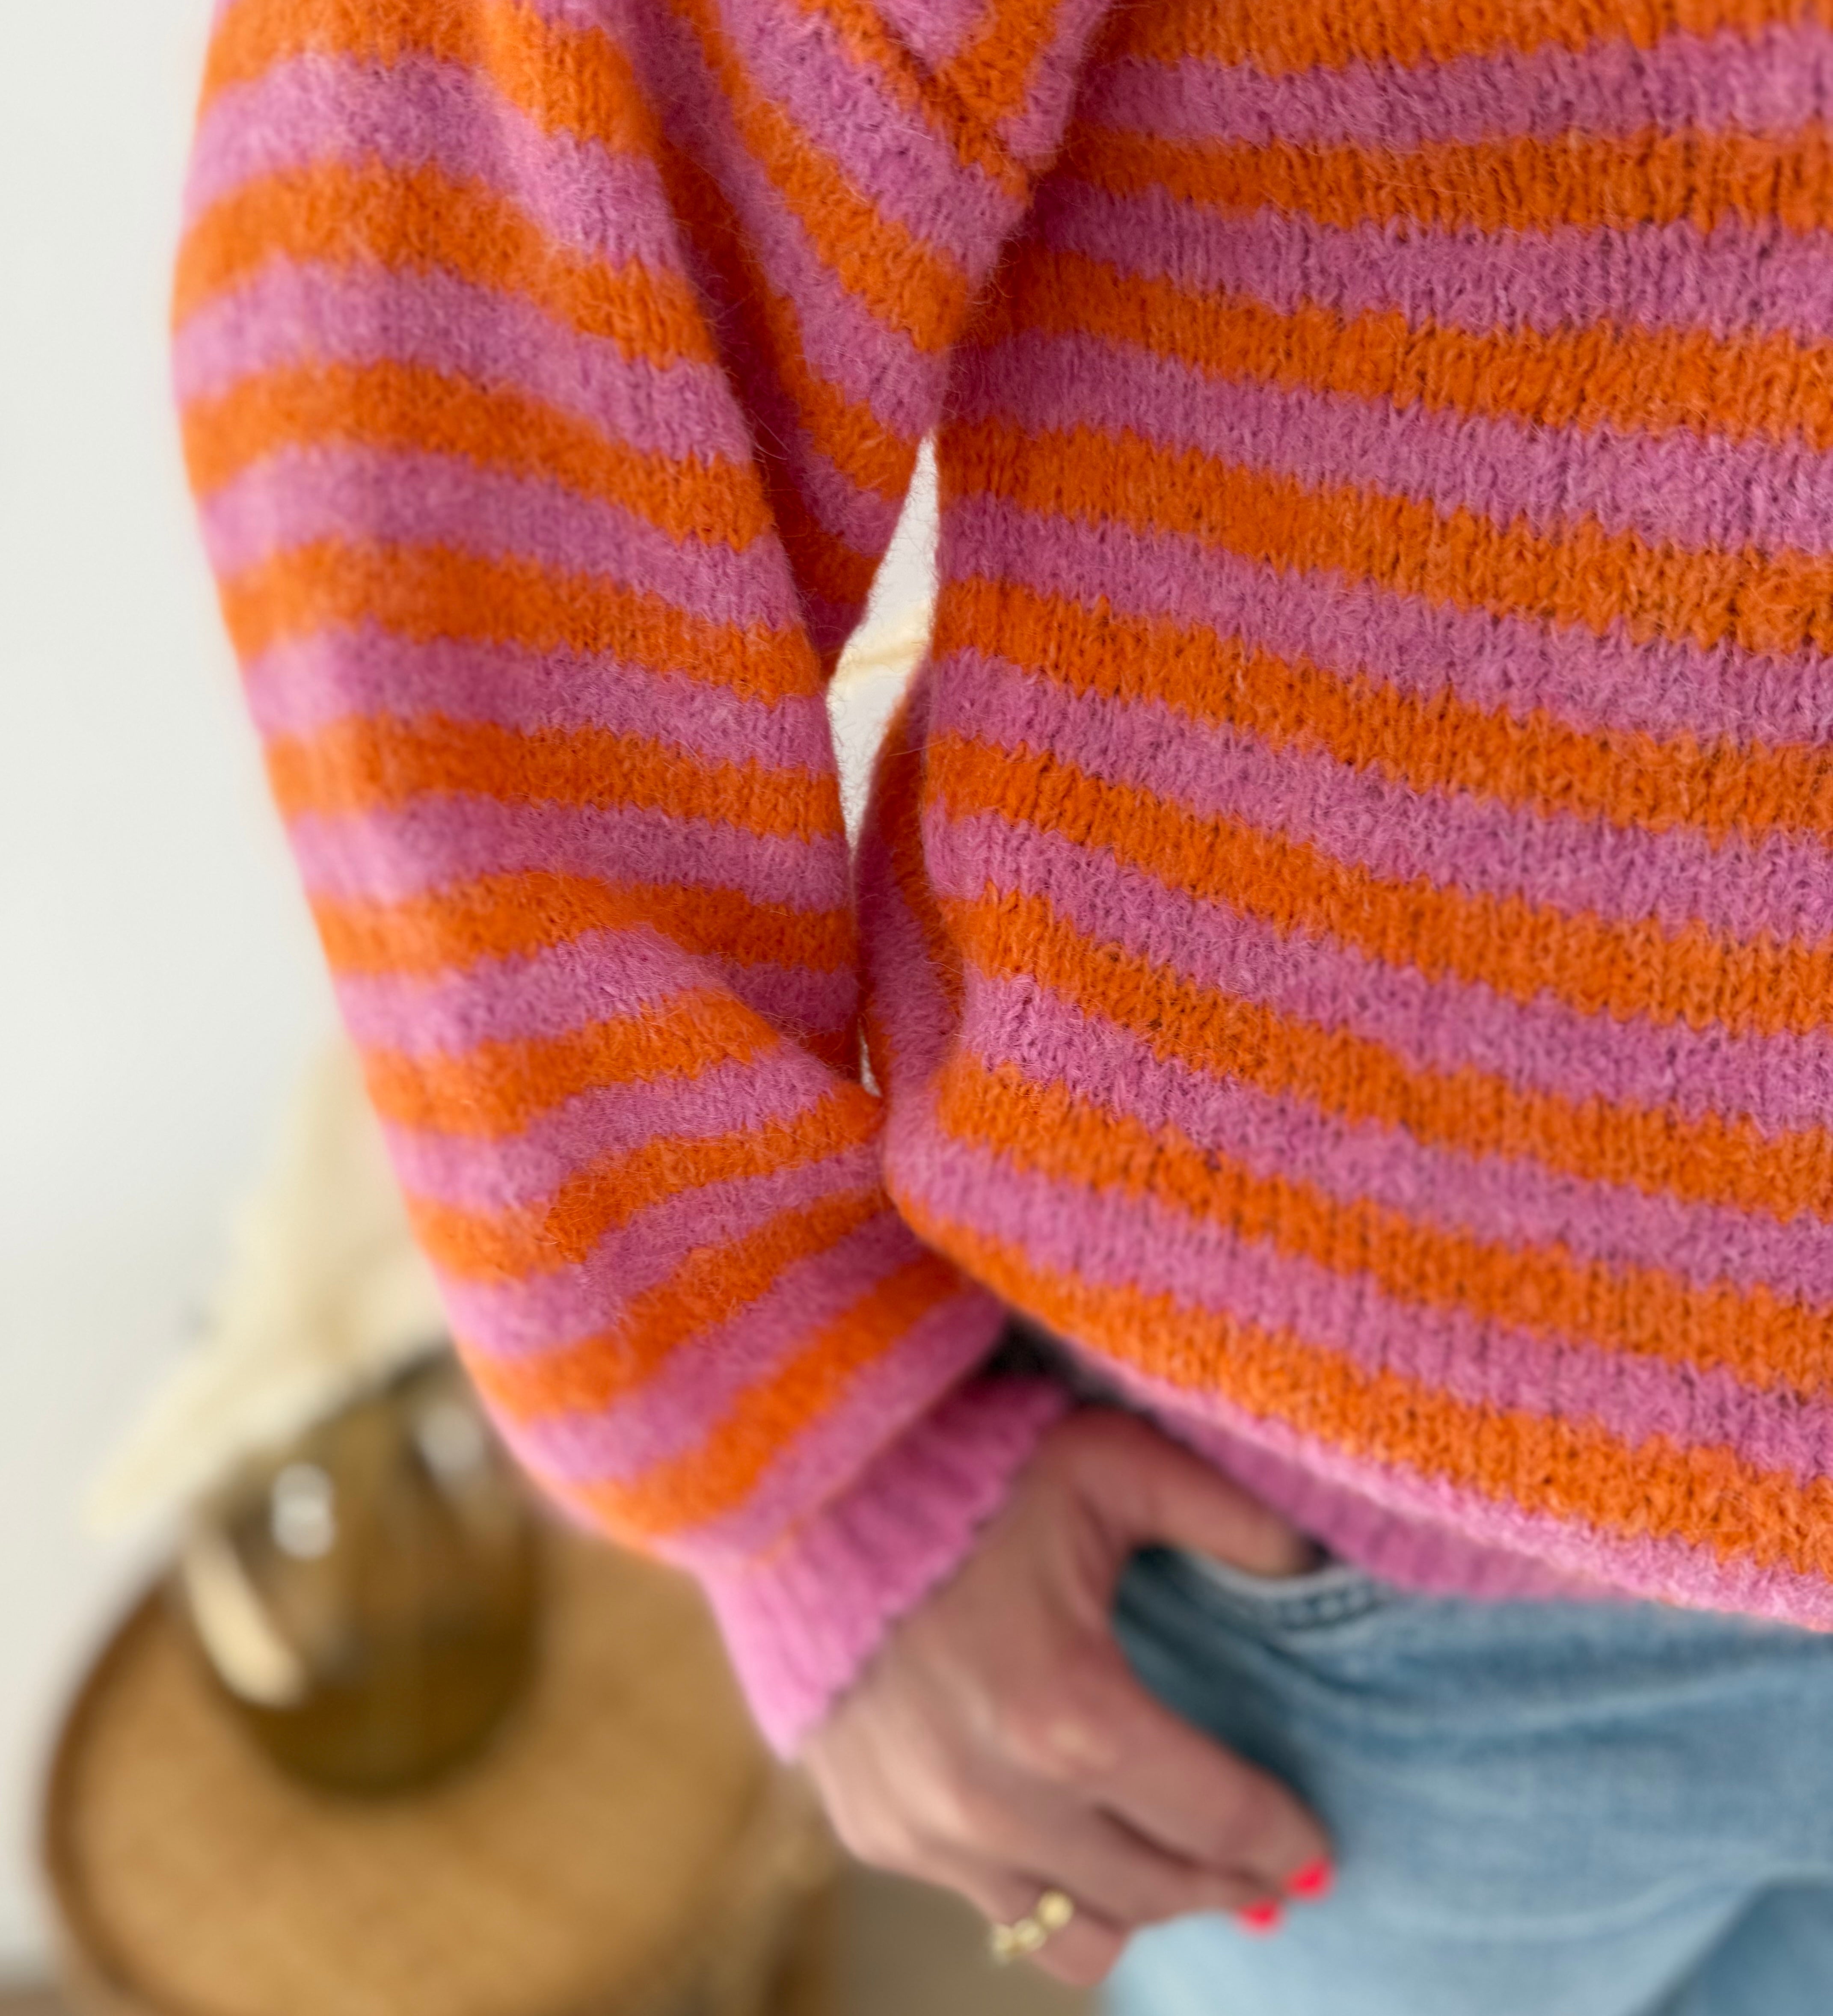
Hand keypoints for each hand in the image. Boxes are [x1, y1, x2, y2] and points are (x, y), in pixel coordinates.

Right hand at [801, 1409, 1333, 1986]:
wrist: (802, 1489)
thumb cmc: (968, 1467)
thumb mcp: (1111, 1463)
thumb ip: (1228, 1513)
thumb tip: (1318, 1565)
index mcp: (1069, 1712)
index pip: (1219, 1819)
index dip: (1285, 1841)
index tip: (1317, 1852)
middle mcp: (995, 1798)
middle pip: (1158, 1890)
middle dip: (1228, 1884)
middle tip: (1267, 1871)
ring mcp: (926, 1826)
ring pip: (1074, 1931)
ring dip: (1142, 1909)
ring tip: (1177, 1874)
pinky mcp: (873, 1829)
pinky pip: (988, 1901)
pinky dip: (1043, 1881)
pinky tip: (1069, 1836)